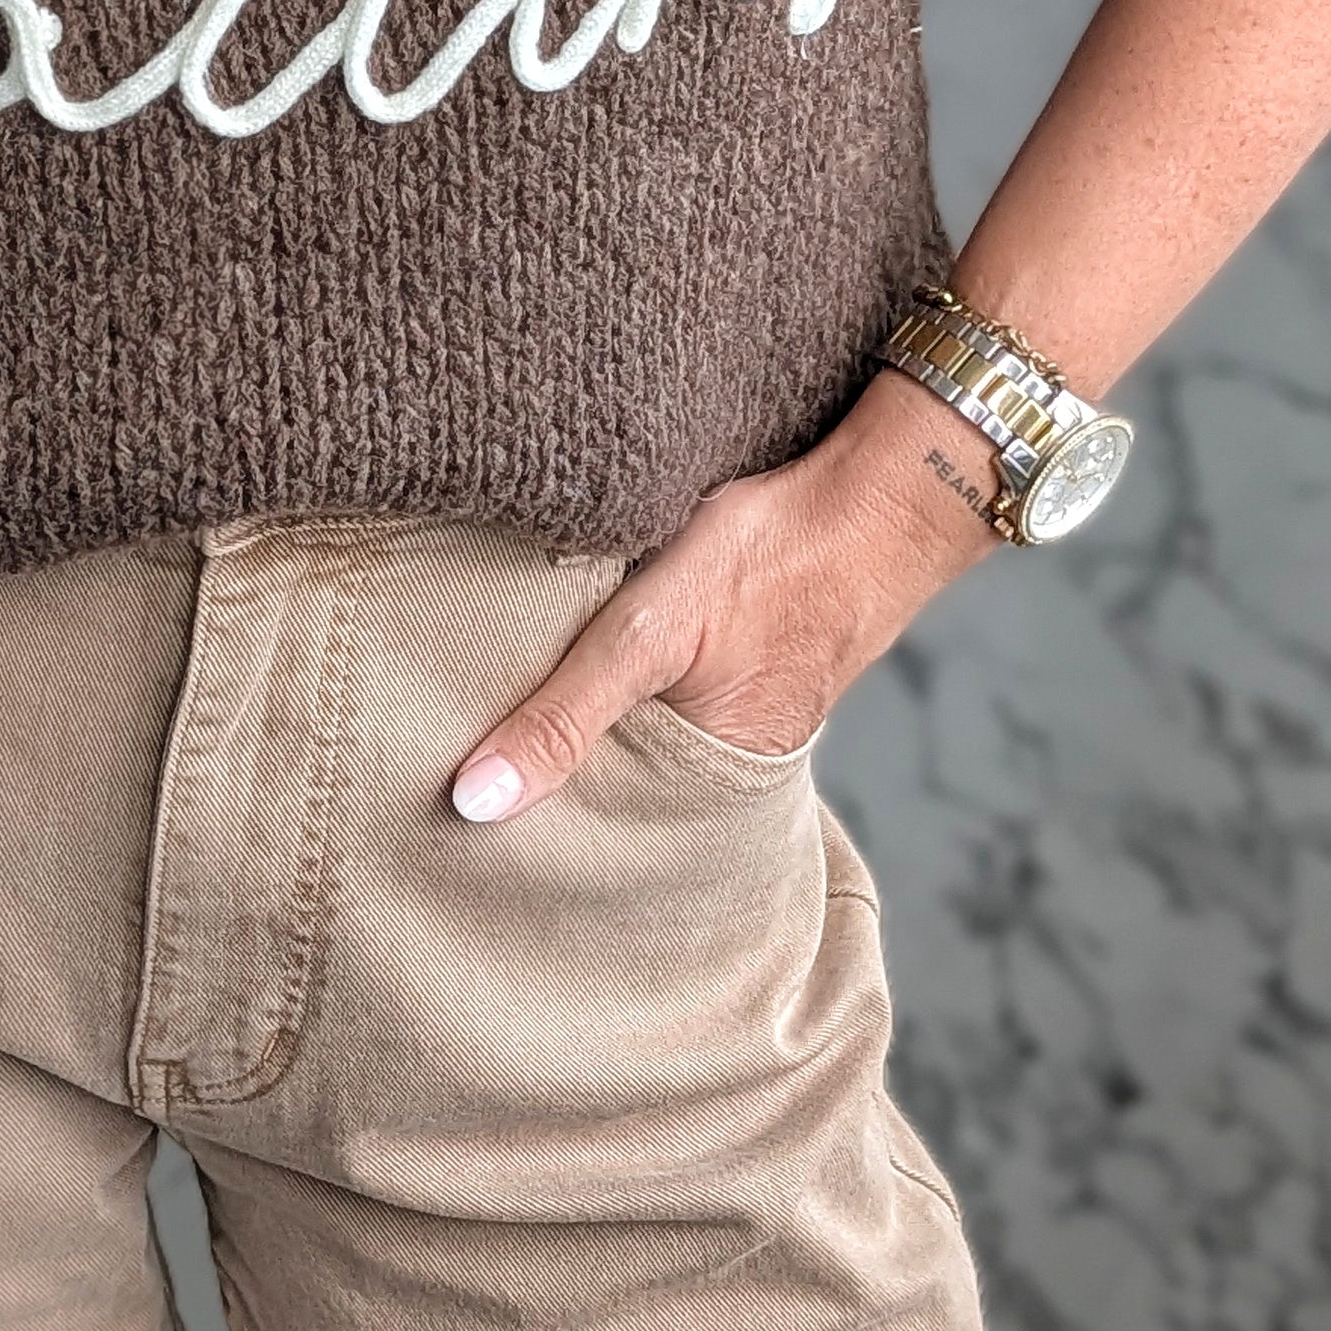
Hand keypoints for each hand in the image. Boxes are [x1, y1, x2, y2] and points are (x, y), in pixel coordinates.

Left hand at [449, 371, 999, 820]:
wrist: (882, 498)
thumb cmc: (773, 559)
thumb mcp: (648, 635)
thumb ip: (564, 716)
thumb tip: (474, 802)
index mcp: (708, 789)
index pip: (591, 832)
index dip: (524, 826)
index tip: (448, 822)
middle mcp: (725, 771)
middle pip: (611, 792)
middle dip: (548, 788)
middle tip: (450, 774)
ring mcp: (736, 719)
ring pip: (633, 743)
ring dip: (580, 734)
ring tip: (494, 727)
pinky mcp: (736, 674)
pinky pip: (658, 702)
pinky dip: (617, 694)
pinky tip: (572, 674)